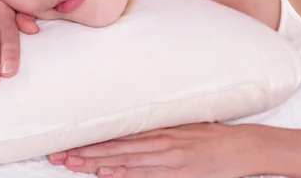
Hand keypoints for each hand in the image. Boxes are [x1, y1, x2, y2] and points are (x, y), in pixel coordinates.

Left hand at [47, 123, 261, 177]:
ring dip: (95, 163)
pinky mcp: (177, 171)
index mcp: (158, 129)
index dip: (92, 140)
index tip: (69, 142)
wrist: (242, 147)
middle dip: (85, 152)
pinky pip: (144, 173)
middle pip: (114, 147)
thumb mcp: (185, 127)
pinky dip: (122, 173)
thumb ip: (161, 131)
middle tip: (58, 155)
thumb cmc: (213, 137)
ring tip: (71, 164)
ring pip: (123, 160)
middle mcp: (158, 141)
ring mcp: (167, 157)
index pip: (118, 135)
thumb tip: (137, 133)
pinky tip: (104, 173)